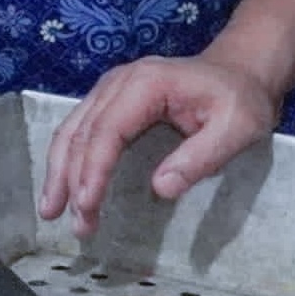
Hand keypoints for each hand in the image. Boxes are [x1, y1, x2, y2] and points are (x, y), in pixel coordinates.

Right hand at [37, 56, 276, 239]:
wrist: (242, 70)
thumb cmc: (242, 99)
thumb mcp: (237, 128)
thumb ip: (200, 157)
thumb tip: (161, 187)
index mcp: (146, 84)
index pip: (107, 130)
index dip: (93, 170)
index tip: (86, 206)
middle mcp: (120, 82)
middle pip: (82, 131)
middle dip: (72, 179)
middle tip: (76, 225)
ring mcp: (113, 88)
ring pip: (73, 129)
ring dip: (60, 171)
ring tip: (52, 211)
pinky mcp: (113, 99)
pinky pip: (82, 128)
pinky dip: (69, 158)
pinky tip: (64, 185)